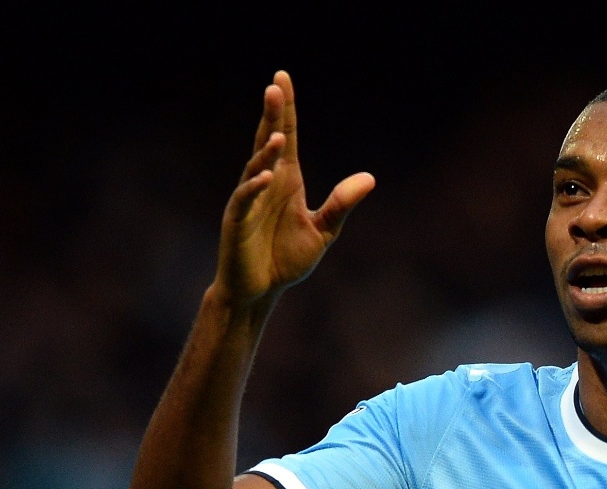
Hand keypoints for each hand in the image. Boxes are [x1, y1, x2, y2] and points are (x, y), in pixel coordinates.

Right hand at [216, 71, 373, 308]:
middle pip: (268, 142)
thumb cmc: (286, 259)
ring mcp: (249, 200)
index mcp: (287, 181)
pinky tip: (266, 175)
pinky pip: (244, 199)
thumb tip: (369, 178)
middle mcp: (266, 183)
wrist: (260, 290)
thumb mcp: (323, 231)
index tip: (283, 79)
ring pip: (255, 167)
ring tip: (277, 135)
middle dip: (271, 116)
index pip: (286, 138)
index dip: (285, 110)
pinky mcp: (237, 221)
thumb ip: (341, 204)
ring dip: (265, 151)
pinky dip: (254, 187)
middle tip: (275, 86)